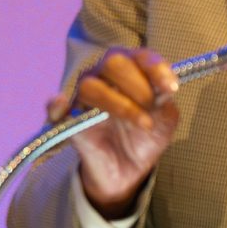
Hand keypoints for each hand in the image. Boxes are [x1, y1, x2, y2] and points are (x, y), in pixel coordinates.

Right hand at [54, 47, 180, 214]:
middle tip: (151, 108)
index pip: (140, 56)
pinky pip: (55, 108)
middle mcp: (104, 76)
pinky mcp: (68, 121)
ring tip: (142, 123)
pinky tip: (62, 106)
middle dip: (138, 85)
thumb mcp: (165, 121)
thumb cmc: (145, 138)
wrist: (130, 171)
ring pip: (90, 85)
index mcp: (131, 70)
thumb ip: (165, 102)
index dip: (156, 68)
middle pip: (113, 62)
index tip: (171, 88)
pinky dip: (56, 105)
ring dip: (120, 104)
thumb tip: (164, 89)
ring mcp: (84, 97)